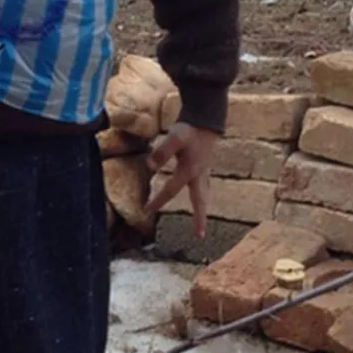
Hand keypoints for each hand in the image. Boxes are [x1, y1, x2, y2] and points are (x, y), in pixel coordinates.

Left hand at [145, 122, 219, 237]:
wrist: (207, 117)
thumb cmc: (190, 128)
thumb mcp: (174, 138)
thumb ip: (162, 152)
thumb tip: (150, 167)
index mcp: (190, 171)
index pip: (170, 190)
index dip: (157, 201)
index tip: (146, 210)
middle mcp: (199, 174)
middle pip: (199, 200)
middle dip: (199, 217)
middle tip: (200, 235)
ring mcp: (204, 170)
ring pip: (203, 193)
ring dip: (201, 207)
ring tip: (201, 222)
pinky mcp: (205, 164)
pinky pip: (204, 185)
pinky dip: (202, 194)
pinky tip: (199, 193)